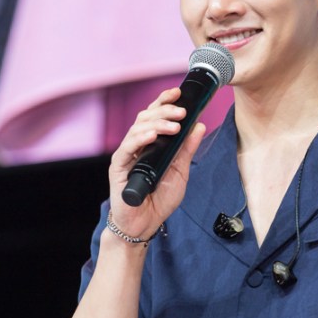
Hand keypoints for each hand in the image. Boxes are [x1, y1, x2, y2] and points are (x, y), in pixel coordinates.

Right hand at [108, 87, 205, 238]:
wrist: (144, 225)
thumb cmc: (159, 200)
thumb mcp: (180, 172)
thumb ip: (187, 149)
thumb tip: (199, 125)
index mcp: (150, 144)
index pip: (155, 116)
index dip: (164, 101)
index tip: (178, 92)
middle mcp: (137, 145)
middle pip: (146, 117)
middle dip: (164, 110)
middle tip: (181, 111)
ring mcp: (126, 155)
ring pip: (138, 128)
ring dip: (157, 124)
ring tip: (175, 125)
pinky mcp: (118, 167)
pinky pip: (127, 148)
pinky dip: (140, 139)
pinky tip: (153, 136)